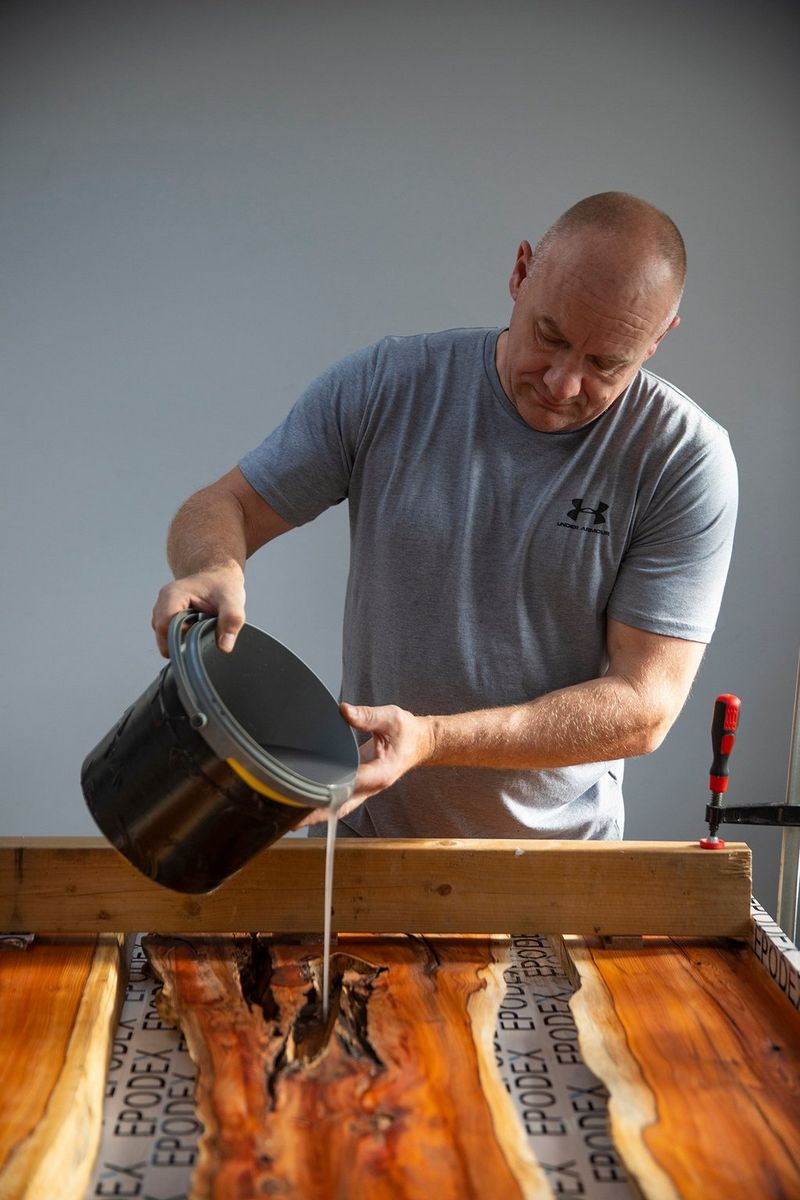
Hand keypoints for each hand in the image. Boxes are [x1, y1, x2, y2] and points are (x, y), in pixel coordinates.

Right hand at [151, 564, 245, 656]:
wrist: (219, 577)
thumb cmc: (223, 585)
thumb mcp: (232, 600)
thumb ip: (231, 620)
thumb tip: (224, 646)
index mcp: (173, 595)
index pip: (165, 627)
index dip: (181, 638)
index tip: (200, 639)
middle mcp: (162, 604)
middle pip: (163, 635)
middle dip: (184, 641)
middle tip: (205, 632)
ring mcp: (162, 613)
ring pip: (166, 639)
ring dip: (184, 640)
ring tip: (202, 628)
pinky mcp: (167, 621)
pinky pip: (170, 638)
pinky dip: (184, 639)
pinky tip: (197, 631)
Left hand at [298, 703, 434, 826]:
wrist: (419, 742)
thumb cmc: (407, 732)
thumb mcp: (391, 718)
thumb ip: (367, 715)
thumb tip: (344, 711)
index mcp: (381, 771)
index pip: (352, 783)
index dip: (332, 788)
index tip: (311, 792)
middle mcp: (373, 785)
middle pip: (342, 806)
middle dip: (319, 813)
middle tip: (293, 820)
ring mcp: (366, 788)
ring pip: (340, 807)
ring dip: (319, 814)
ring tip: (293, 819)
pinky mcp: (361, 785)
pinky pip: (341, 799)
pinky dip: (325, 804)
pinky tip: (307, 805)